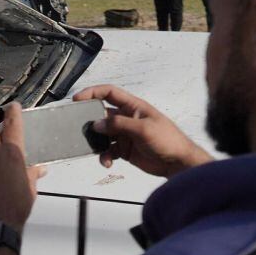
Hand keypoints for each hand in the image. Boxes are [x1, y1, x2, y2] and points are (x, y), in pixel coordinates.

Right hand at [73, 84, 212, 176]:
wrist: (177, 162)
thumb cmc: (167, 140)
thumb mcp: (143, 128)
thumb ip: (118, 125)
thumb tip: (97, 124)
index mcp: (133, 107)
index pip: (109, 93)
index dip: (93, 92)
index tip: (77, 98)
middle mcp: (127, 118)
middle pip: (102, 115)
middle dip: (91, 122)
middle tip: (80, 129)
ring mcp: (125, 134)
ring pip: (103, 135)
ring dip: (97, 143)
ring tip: (96, 151)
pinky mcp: (125, 150)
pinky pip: (108, 151)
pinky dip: (105, 157)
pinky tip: (107, 162)